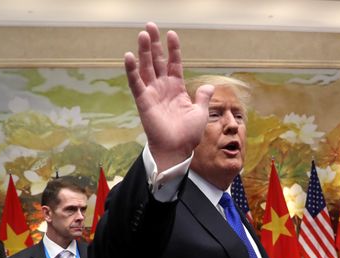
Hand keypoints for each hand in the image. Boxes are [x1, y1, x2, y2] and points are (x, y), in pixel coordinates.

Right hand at [124, 22, 212, 171]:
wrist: (178, 149)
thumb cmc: (188, 135)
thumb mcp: (200, 113)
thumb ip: (203, 97)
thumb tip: (210, 86)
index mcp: (177, 88)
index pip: (174, 63)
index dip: (173, 49)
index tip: (171, 34)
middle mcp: (163, 88)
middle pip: (157, 60)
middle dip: (154, 44)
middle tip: (150, 26)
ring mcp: (152, 93)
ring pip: (146, 67)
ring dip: (143, 51)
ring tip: (142, 34)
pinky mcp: (143, 101)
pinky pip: (136, 83)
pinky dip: (132, 70)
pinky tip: (129, 56)